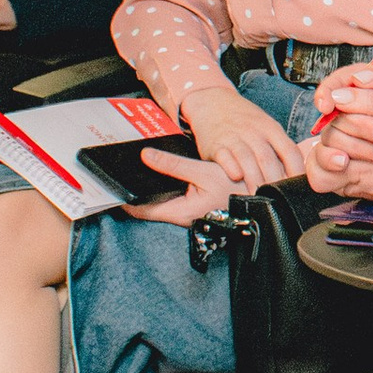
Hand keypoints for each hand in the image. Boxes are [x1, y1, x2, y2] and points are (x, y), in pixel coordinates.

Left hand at [121, 152, 242, 224]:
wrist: (261, 199)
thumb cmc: (236, 189)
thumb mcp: (203, 172)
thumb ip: (173, 165)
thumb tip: (146, 156)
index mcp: (180, 211)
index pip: (141, 210)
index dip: (124, 199)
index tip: (111, 186)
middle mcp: (181, 216)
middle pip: (148, 208)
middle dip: (134, 193)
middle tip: (121, 175)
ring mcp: (188, 213)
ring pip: (160, 204)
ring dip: (149, 190)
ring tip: (138, 172)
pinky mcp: (194, 208)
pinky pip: (172, 200)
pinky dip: (163, 189)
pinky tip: (161, 176)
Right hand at [182, 84, 307, 187]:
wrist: (213, 101)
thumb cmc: (244, 119)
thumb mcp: (266, 127)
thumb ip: (279, 147)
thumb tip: (297, 174)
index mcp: (271, 129)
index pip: (289, 151)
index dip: (296, 171)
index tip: (297, 188)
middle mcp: (254, 132)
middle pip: (268, 159)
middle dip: (274, 182)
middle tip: (278, 200)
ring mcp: (234, 137)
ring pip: (247, 160)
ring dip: (254, 180)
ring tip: (259, 198)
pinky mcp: (215, 144)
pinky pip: (225, 157)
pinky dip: (231, 167)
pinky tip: (235, 177)